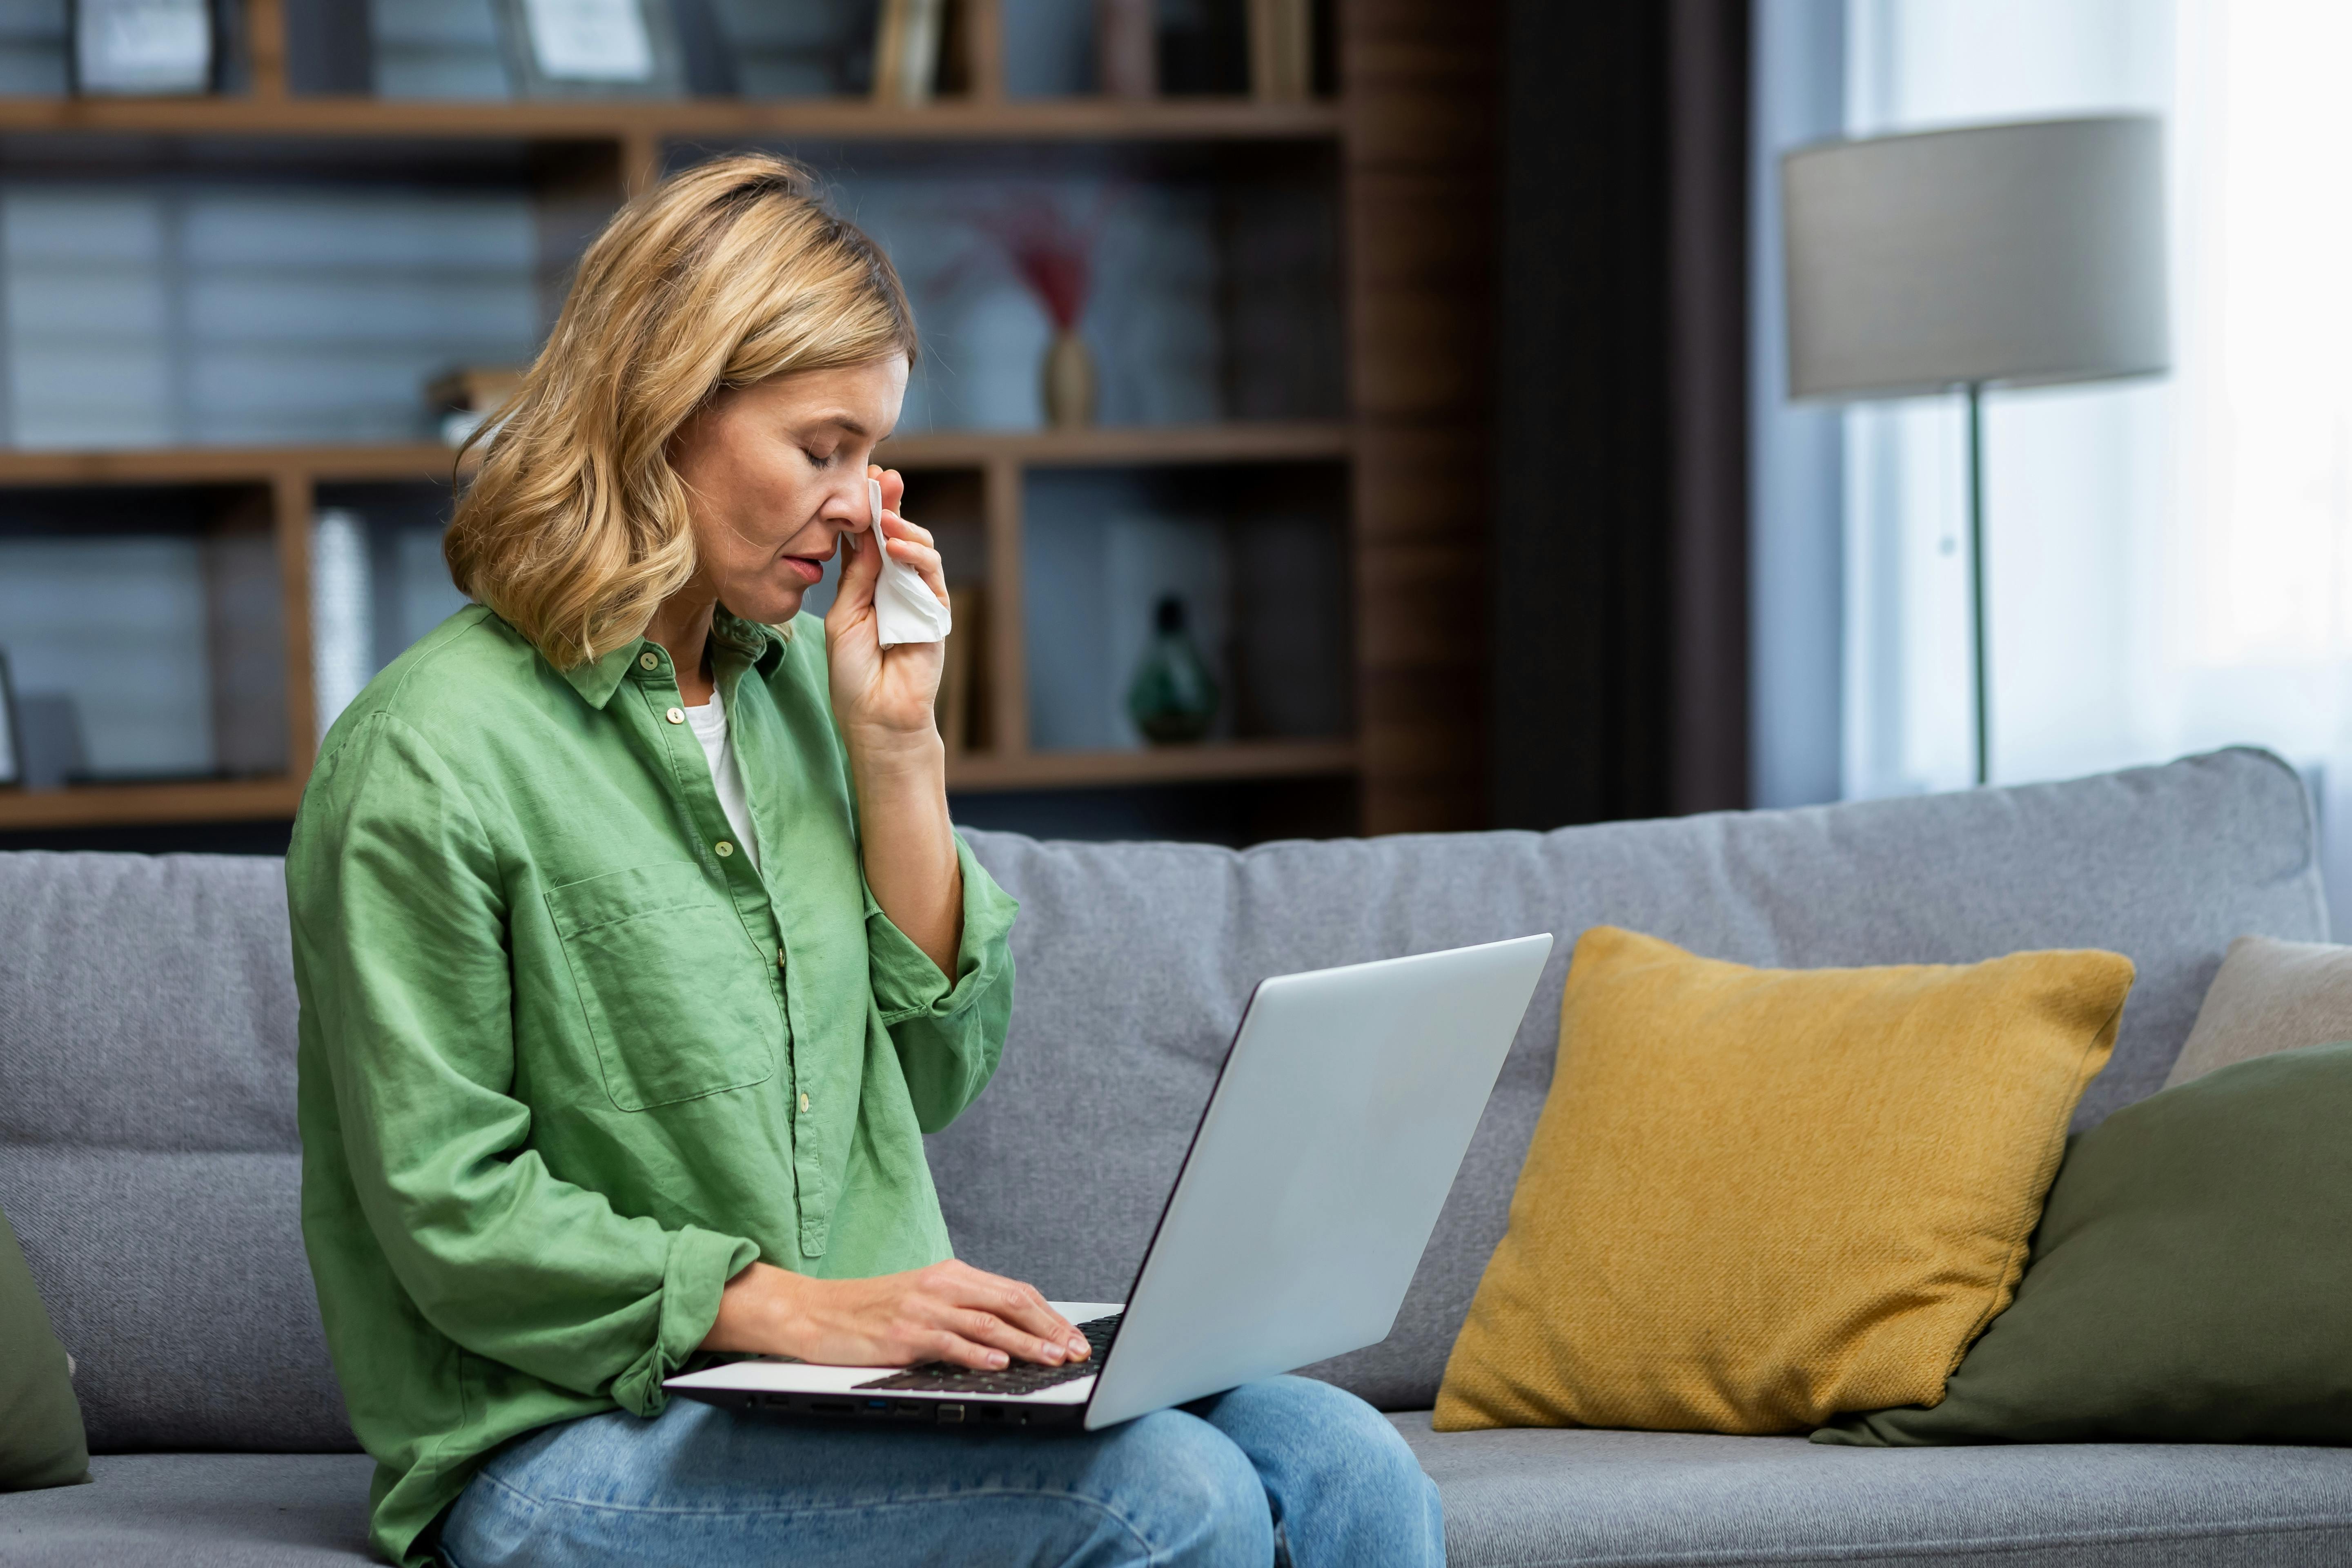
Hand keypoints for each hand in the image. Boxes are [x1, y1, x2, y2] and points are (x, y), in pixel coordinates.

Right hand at [701, 1259, 1092, 1370]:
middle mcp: (942, 1285)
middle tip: (1076, 1350)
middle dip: (1049, 1327)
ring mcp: (923, 1309)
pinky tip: (999, 1364)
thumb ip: (962, 1310)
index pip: (1014, 1292)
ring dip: (1026, 1343)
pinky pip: (949, 1342)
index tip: (1074, 1336)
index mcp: (951, 1275)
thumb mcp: (923, 1301)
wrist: (814, 1312)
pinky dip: (978, 1353)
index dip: (1049, 1315)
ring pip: (987, 1323)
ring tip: (1052, 1358)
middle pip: (1010, 1302)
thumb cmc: (868, 1311)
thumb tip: (1010, 1333)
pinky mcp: (904, 1333)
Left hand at [824, 465, 950, 757]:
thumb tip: (865, 534)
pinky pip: (932, 576)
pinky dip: (917, 556)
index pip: (869, 538)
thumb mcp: (843, 617)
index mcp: (867, 585)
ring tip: (885, 516)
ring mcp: (918, 597)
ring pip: (920, 550)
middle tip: (880, 478)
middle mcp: (894, 586)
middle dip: (890, 504)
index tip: (861, 479)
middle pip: (897, 535)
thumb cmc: (854, 674)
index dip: (867, 509)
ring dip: (904, 527)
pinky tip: (899, 544)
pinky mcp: (936, 612)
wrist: (877, 716)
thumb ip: (856, 578)